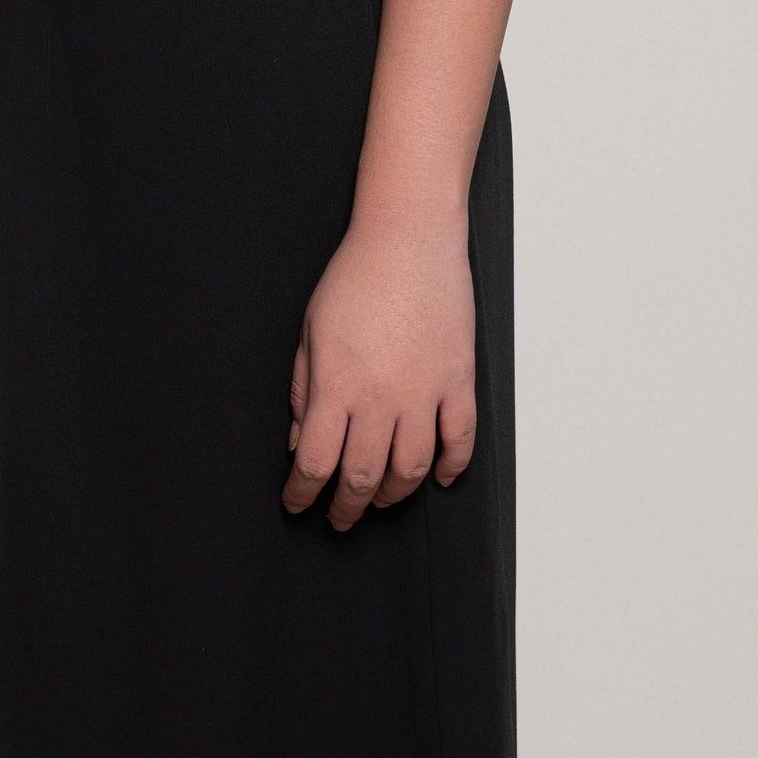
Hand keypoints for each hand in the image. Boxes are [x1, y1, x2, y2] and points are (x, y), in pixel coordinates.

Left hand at [283, 213, 476, 529]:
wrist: (408, 239)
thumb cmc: (355, 278)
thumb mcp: (310, 334)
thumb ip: (303, 391)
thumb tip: (298, 440)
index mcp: (337, 386)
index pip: (314, 463)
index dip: (302, 493)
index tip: (297, 502)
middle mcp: (381, 398)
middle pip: (362, 478)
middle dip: (346, 507)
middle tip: (339, 517)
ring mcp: (425, 392)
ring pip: (412, 470)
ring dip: (394, 494)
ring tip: (381, 499)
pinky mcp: (458, 381)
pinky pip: (460, 440)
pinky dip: (451, 466)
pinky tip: (439, 477)